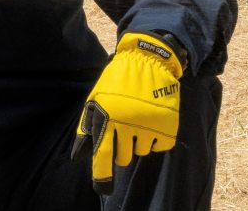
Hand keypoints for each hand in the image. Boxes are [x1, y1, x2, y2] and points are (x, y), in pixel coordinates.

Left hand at [71, 32, 183, 194]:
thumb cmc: (118, 80)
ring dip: (139, 141)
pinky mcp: (168, 125)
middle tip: (124, 130)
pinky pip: (160, 147)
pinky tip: (152, 120)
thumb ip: (87, 125)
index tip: (103, 188)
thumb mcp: (97, 97)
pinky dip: (156, 138)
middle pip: (124, 158)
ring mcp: (150, 125)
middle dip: (122, 148)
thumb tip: (79, 154)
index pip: (103, 154)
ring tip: (138, 119)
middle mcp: (129, 123)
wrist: (148, 59)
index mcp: (108, 116)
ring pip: (141, 152)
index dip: (102, 175)